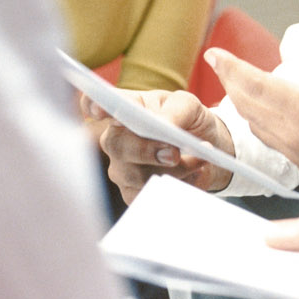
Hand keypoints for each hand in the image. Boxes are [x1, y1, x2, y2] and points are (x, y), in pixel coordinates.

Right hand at [97, 89, 236, 204]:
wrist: (206, 148)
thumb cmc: (189, 120)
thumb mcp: (188, 105)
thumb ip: (175, 111)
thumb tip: (162, 125)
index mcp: (124, 108)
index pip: (95, 103)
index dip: (92, 106)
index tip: (100, 110)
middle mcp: (116, 139)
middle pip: (116, 145)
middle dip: (146, 150)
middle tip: (175, 152)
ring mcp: (122, 168)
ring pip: (139, 175)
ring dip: (175, 169)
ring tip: (199, 158)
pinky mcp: (134, 194)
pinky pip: (151, 195)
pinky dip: (179, 185)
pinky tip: (194, 172)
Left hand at [204, 5, 298, 197]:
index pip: (258, 86)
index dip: (233, 68)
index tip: (214, 54)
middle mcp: (296, 134)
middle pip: (249, 104)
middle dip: (230, 80)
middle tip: (217, 61)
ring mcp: (297, 152)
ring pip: (255, 124)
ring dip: (241, 101)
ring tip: (233, 82)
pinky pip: (268, 138)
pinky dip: (255, 120)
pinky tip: (258, 112)